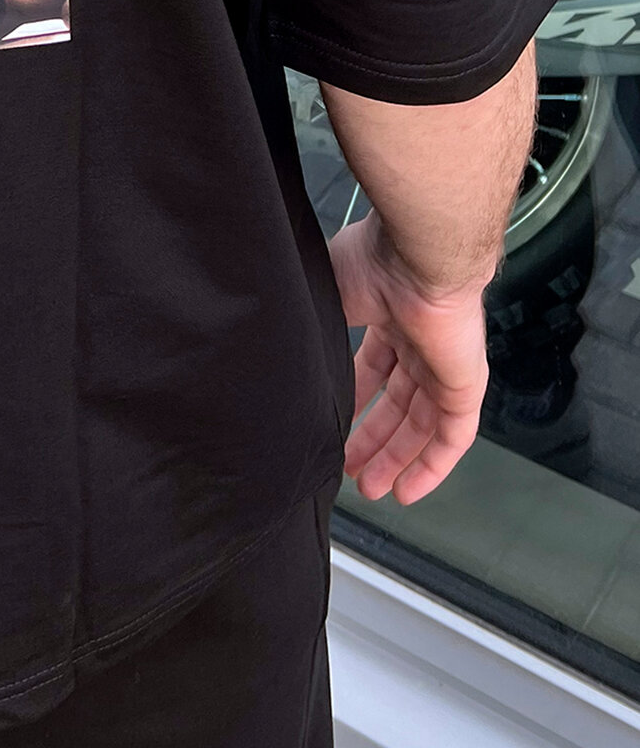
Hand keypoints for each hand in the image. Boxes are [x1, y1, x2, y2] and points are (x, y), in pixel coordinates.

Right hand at [330, 211, 490, 505]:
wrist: (416, 256)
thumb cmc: (371, 260)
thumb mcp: (328, 295)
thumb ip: (314, 327)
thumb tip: (282, 352)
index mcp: (389, 317)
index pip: (373, 370)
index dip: (354, 401)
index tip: (331, 424)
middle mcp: (420, 344)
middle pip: (397, 405)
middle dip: (373, 440)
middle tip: (350, 471)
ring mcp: (445, 366)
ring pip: (422, 426)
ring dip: (396, 460)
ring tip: (370, 490)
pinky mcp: (465, 386)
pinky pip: (452, 437)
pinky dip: (431, 467)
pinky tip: (407, 491)